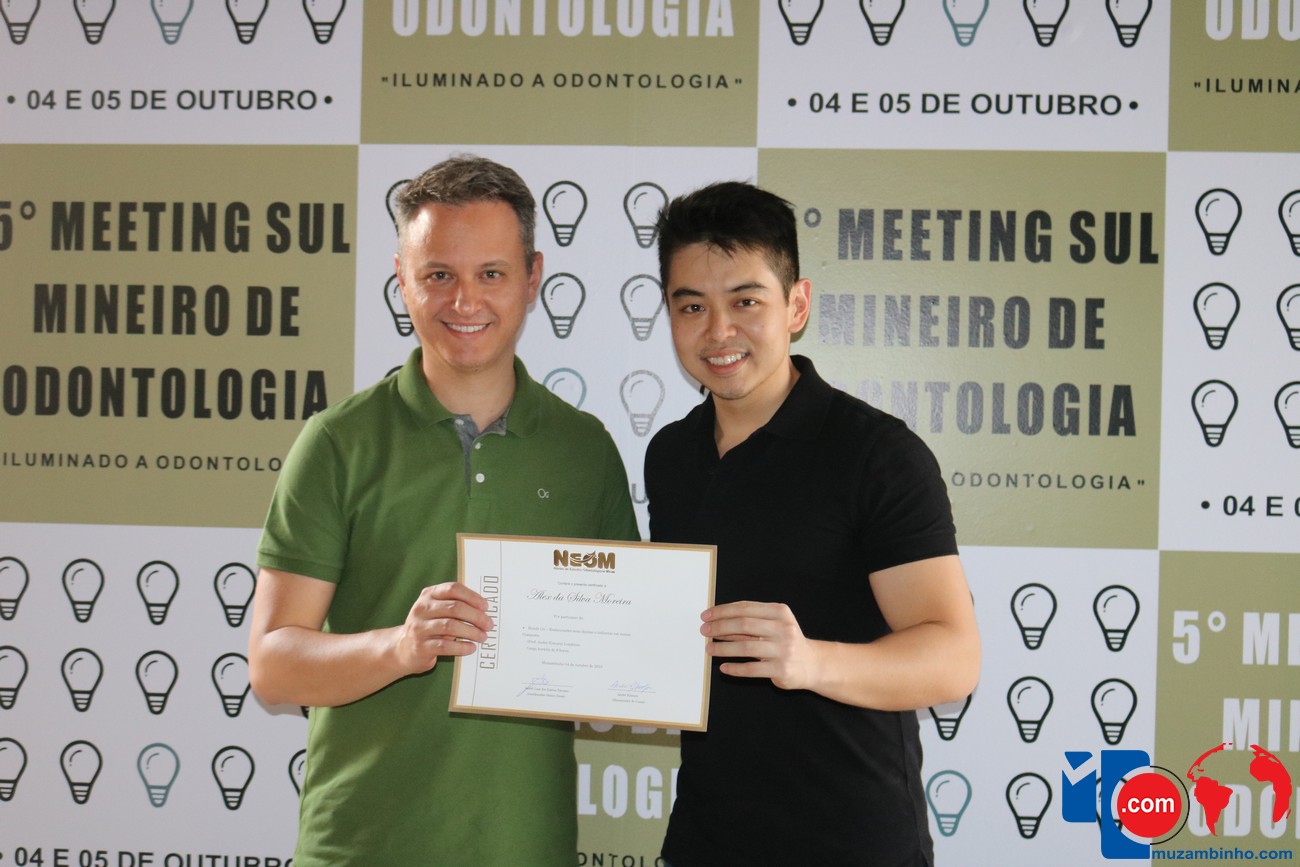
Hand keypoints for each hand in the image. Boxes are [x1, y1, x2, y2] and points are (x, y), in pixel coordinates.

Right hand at [395, 582, 492, 674]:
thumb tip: (483, 610)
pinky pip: (445, 646)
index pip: (453, 589)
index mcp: (428, 595)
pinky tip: (471, 648)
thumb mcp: (437, 610)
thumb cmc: (428, 627)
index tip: (486, 606)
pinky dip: (461, 647)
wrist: (402, 649)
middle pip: (454, 608)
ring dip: (471, 632)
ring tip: (482, 637)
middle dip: (476, 616)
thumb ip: (455, 605)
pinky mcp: (420, 646)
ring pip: (450, 626)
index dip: (472, 597)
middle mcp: (422, 609)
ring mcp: (419, 628)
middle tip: (489, 624)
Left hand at [701, 601, 821, 691]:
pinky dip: (735, 668)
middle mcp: (783, 629)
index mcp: (780, 612)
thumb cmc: (786, 641)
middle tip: (704, 631)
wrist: (812, 664)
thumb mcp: (773, 625)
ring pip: (746, 647)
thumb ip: (749, 623)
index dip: (722, 611)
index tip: (706, 616)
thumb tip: (718, 622)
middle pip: (744, 625)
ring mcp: (783, 650)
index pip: (745, 608)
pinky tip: (723, 667)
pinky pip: (752, 669)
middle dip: (720, 627)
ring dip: (723, 648)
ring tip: (709, 649)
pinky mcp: (781, 669)